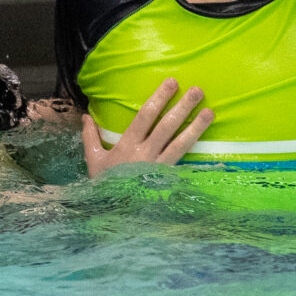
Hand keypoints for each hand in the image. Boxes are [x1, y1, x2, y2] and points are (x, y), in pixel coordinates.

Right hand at [81, 79, 212, 178]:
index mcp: (127, 145)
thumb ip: (90, 137)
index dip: (159, 99)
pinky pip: (183, 162)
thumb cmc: (103, 184)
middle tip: (197, 90)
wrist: (114, 212)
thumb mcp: (93, 160)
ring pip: (180, 143)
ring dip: (196, 127)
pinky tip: (206, 141)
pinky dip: (194, 151)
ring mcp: (158, 167)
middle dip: (182, 107)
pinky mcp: (168, 179)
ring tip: (210, 112)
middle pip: (167, 126)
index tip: (172, 83)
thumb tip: (85, 116)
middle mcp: (145, 153)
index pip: (145, 116)